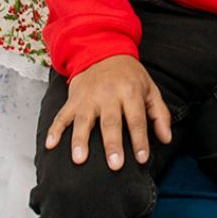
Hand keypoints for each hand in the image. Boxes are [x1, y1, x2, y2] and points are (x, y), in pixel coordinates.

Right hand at [44, 56, 171, 169]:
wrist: (103, 51)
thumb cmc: (130, 76)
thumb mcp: (150, 89)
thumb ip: (159, 114)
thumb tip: (166, 139)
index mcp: (131, 91)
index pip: (137, 119)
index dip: (140, 140)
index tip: (142, 159)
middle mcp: (109, 94)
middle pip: (111, 122)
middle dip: (112, 144)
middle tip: (115, 166)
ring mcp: (89, 97)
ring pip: (84, 120)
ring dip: (80, 140)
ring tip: (80, 159)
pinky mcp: (73, 99)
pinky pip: (62, 115)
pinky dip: (55, 130)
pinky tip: (50, 145)